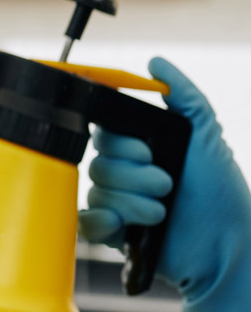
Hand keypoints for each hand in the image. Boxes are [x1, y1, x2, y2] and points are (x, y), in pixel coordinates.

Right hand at [79, 58, 250, 295]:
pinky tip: (125, 227)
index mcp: (143, 150)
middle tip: (168, 185)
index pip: (105, 133)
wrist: (227, 249)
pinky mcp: (110, 233)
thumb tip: (156, 62)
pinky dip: (103, 223)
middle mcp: (126, 174)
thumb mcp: (208, 136)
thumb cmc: (222, 195)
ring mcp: (116, 204)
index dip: (122, 143)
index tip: (149, 152)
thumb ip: (185, 95)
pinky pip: (85, 221)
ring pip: (96, 192)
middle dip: (135, 176)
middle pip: (98, 162)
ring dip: (132, 203)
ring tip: (162, 213)